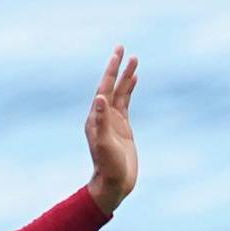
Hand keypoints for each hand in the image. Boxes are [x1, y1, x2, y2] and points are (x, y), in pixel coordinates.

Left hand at [84, 47, 138, 214]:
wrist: (114, 183)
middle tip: (121, 47)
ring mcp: (112, 121)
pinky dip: (129, 90)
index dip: (110, 70)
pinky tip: (134, 80)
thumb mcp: (105, 143)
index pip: (103, 88)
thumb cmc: (108, 166)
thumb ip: (102, 121)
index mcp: (95, 118)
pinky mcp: (122, 127)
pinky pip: (126, 103)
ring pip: (120, 93)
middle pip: (110, 86)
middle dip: (116, 67)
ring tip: (134, 59)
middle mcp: (101, 117)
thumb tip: (100, 98)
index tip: (117, 53)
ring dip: (126, 76)